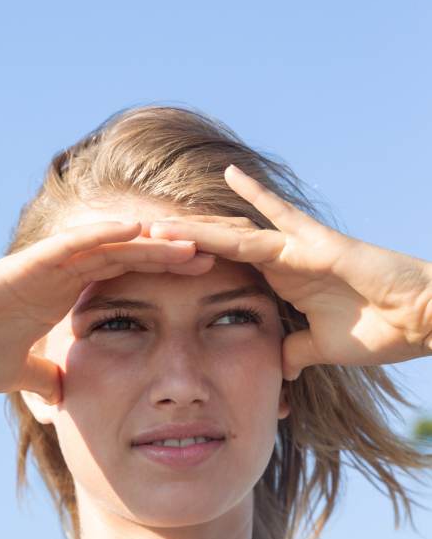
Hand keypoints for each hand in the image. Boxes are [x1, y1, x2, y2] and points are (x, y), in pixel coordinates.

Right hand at [0, 223, 213, 399]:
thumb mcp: (22, 375)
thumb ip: (45, 378)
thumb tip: (62, 400)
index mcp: (67, 296)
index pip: (129, 278)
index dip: (168, 275)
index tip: (210, 279)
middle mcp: (63, 275)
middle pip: (131, 255)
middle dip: (175, 254)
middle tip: (223, 253)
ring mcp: (46, 266)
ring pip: (110, 243)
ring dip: (153, 240)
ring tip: (198, 237)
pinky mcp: (27, 265)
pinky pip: (73, 246)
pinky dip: (107, 236)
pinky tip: (141, 231)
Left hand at [149, 165, 431, 380]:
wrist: (420, 322)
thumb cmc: (378, 331)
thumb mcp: (321, 347)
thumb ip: (295, 350)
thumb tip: (279, 366)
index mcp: (281, 282)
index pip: (224, 269)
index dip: (190, 265)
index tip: (152, 267)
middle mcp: (282, 259)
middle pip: (217, 246)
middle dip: (178, 245)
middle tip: (136, 241)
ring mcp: (298, 247)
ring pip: (235, 233)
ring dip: (195, 230)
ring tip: (153, 224)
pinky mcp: (318, 243)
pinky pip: (284, 214)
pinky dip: (258, 195)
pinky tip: (231, 173)